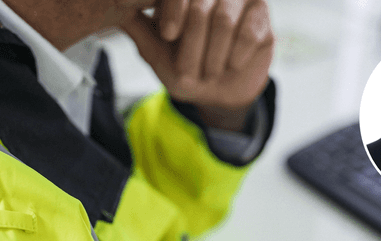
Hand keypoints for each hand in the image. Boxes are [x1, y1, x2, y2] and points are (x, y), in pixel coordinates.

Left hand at [120, 0, 273, 130]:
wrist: (219, 91)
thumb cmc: (186, 68)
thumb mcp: (157, 54)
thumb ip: (139, 30)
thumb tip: (118, 7)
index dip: (172, 10)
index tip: (168, 35)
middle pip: (200, 5)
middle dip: (191, 44)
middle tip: (188, 72)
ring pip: (224, 18)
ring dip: (213, 54)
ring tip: (208, 74)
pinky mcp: (261, 14)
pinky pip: (250, 31)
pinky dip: (236, 54)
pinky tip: (231, 65)